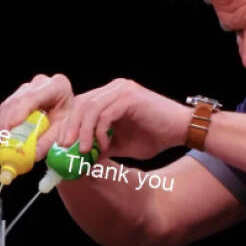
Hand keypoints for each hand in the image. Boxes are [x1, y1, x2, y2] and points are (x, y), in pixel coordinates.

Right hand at [0, 73, 73, 160]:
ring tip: (4, 143)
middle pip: (18, 101)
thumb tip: (33, 155)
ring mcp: (28, 87)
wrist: (70, 112)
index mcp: (57, 86)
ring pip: (9, 104)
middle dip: (8, 122)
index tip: (12, 127)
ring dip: (4, 125)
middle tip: (5, 142)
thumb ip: (49, 142)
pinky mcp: (18, 95)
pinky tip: (5, 137)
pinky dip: (4, 124)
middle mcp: (40, 83)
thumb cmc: (69, 120)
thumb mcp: (63, 131)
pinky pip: (6, 109)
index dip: (19, 111)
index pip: (33, 97)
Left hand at [59, 78, 191, 159]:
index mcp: (111, 96)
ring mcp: (122, 90)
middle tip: (66, 147)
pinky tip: (105, 145)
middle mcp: (115, 88)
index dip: (70, 124)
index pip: (81, 105)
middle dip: (71, 127)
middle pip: (81, 103)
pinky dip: (100, 131)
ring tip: (84, 150)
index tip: (63, 144)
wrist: (182, 130)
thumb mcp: (122, 144)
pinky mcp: (130, 97)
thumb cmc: (156, 136)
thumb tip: (81, 157)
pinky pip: (105, 114)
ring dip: (83, 131)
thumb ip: (102, 145)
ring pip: (90, 107)